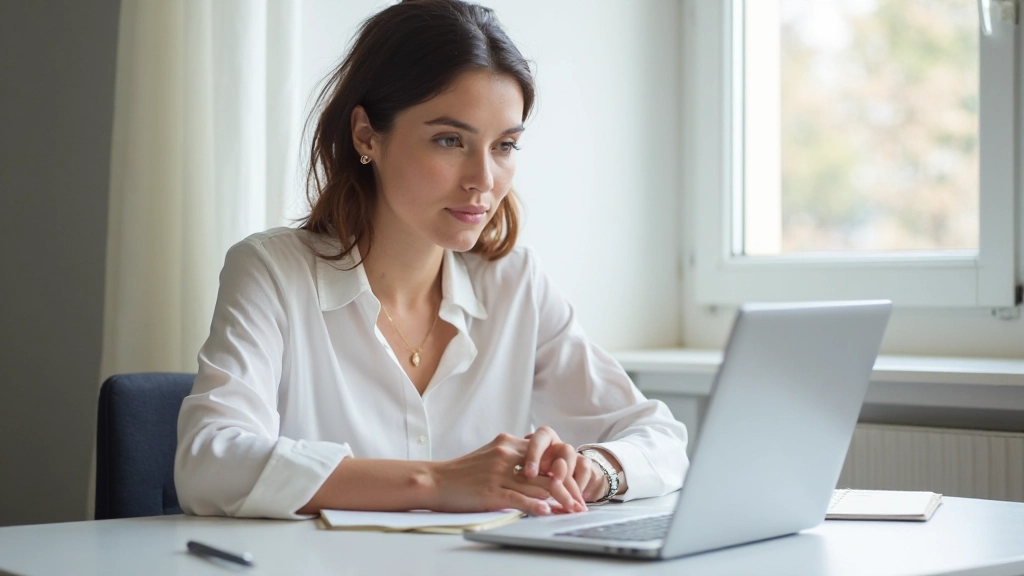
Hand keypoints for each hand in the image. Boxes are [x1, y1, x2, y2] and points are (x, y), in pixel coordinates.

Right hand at [429, 433, 583, 515]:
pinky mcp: (490, 490)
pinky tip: (547, 511)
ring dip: (560, 500)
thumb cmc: (463, 472)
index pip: (546, 456)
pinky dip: (535, 505)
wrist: (434, 480)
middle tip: (580, 503)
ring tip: (573, 510)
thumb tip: (537, 469)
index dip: (564, 472)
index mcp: (508, 443)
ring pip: (538, 485)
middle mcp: (506, 454)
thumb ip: (514, 456)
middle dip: (568, 488)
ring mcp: (498, 472)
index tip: (576, 487)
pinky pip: (518, 498)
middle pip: (547, 471)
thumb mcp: (491, 454)